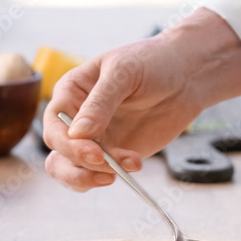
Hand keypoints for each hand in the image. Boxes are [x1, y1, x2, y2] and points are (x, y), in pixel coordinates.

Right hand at [43, 8, 240, 190]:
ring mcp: (93, 139)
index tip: (95, 153)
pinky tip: (134, 164)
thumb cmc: (152, 62)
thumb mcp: (124, 73)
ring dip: (91, 177)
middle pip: (58, 152)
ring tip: (122, 172)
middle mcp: (76, 118)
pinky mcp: (113, 154)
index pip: (54, 125)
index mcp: (71, 92)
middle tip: (108, 169)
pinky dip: (112, 176)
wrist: (186, 75)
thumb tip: (77, 134)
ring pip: (70, 170)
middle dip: (81, 165)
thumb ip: (100, 103)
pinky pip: (97, 175)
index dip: (69, 144)